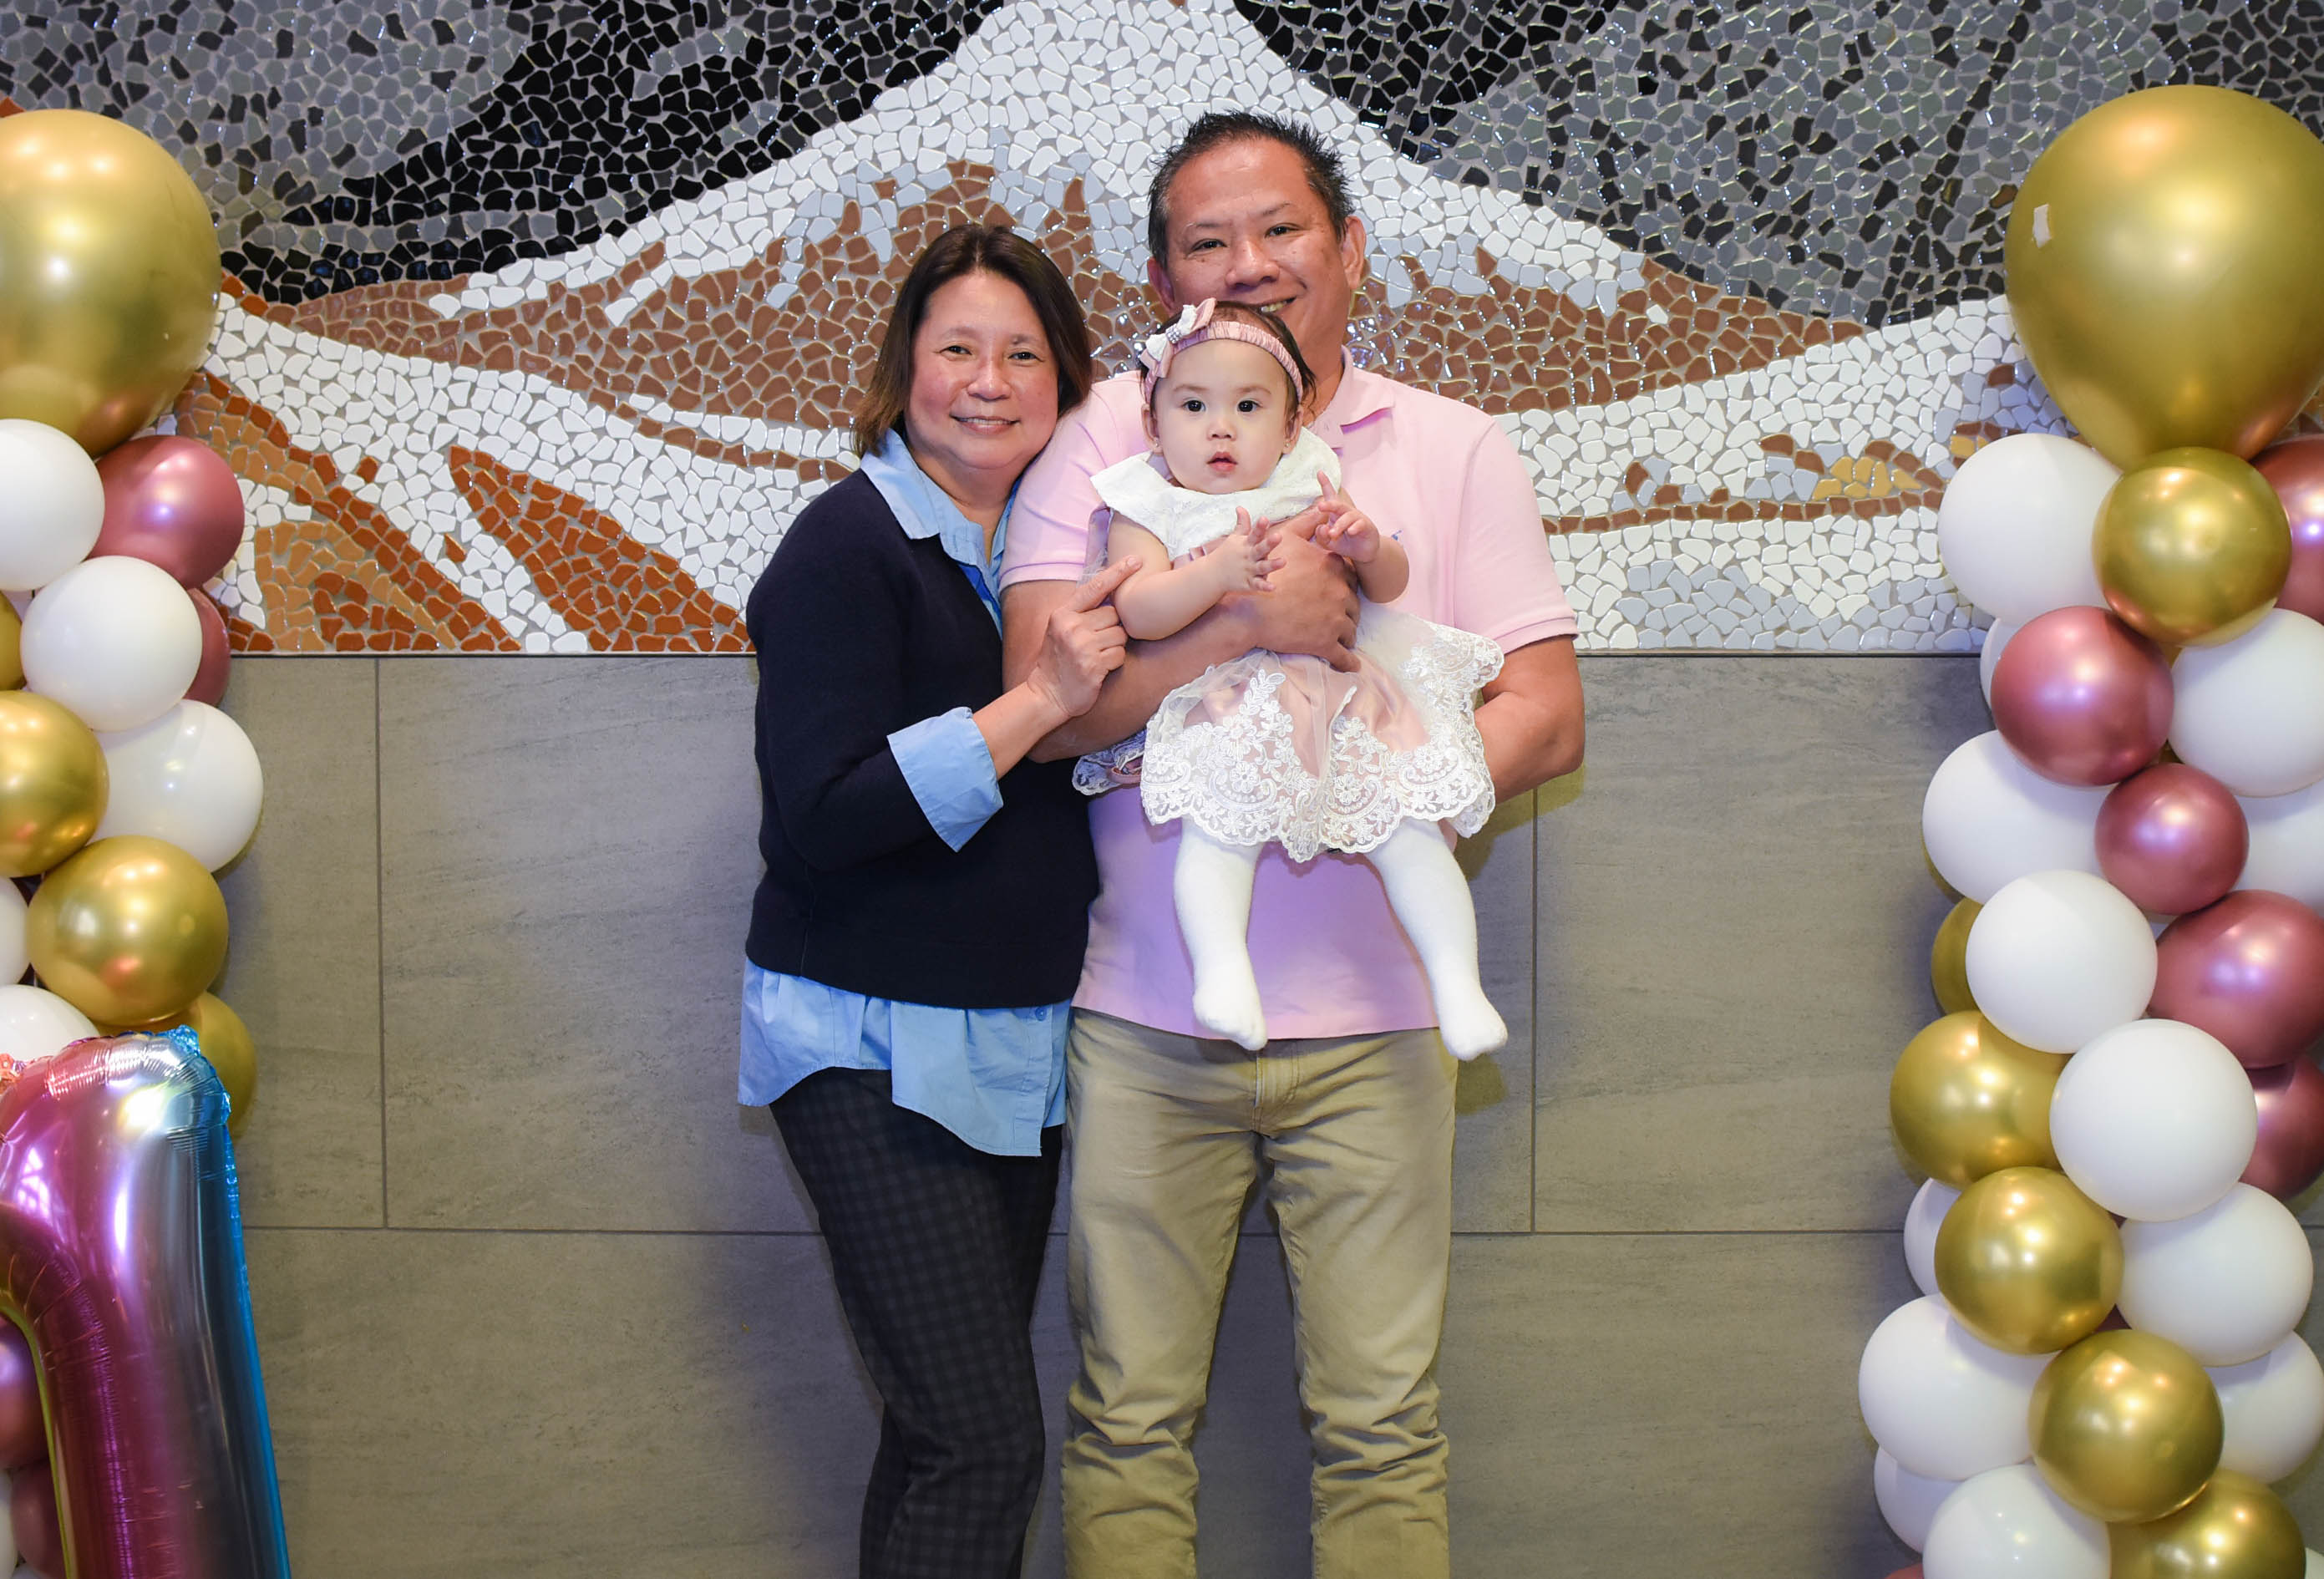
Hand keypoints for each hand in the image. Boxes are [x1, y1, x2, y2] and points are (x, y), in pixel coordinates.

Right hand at [1026, 556, 1139, 719]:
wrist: (1046, 695)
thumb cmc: (1057, 661)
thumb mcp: (1059, 629)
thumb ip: (1081, 612)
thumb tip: (1112, 593)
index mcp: (1063, 614)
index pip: (1095, 587)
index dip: (1118, 572)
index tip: (1136, 560)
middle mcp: (1071, 627)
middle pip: (1114, 615)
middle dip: (1112, 628)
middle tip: (1096, 643)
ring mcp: (1082, 646)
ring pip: (1120, 635)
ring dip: (1114, 646)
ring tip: (1096, 656)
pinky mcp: (1093, 665)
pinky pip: (1120, 654)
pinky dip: (1114, 661)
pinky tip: (1099, 668)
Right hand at [1195, 508, 1280, 593]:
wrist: (1213, 574)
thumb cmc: (1228, 553)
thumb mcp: (1235, 537)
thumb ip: (1242, 524)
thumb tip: (1240, 507)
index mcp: (1247, 544)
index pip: (1254, 533)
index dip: (1260, 526)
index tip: (1264, 518)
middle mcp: (1249, 556)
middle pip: (1260, 549)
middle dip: (1269, 543)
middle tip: (1278, 536)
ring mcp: (1249, 570)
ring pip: (1262, 567)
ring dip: (1272, 565)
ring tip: (1283, 561)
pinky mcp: (1248, 583)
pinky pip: (1257, 585)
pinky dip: (1264, 587)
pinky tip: (1273, 587)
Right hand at [1229, 521, 1358, 670]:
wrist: (1249, 609)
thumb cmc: (1265, 571)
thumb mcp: (1286, 538)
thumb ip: (1306, 523)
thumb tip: (1319, 508)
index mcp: (1335, 570)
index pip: (1351, 581)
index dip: (1346, 589)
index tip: (1339, 595)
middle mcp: (1341, 595)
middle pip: (1354, 607)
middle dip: (1348, 614)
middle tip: (1339, 619)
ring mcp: (1336, 621)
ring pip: (1351, 632)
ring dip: (1348, 637)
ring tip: (1343, 642)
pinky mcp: (1326, 644)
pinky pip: (1345, 657)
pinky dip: (1349, 663)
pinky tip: (1351, 666)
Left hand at [1312, 477, 1381, 563]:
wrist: (1363, 552)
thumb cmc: (1344, 544)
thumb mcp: (1330, 543)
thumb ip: (1323, 536)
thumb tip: (1322, 528)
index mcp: (1335, 514)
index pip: (1330, 497)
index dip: (1325, 484)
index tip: (1319, 472)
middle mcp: (1346, 512)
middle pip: (1338, 505)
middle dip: (1329, 504)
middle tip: (1320, 506)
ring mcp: (1357, 518)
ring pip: (1348, 516)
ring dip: (1339, 525)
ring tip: (1332, 534)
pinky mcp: (1367, 526)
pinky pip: (1360, 524)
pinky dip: (1355, 528)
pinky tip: (1351, 531)